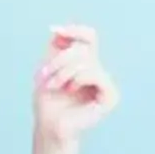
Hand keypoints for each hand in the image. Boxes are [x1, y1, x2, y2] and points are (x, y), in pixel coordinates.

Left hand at [28, 25, 119, 153]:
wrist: (48, 124)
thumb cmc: (48, 99)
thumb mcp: (48, 64)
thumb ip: (56, 45)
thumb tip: (59, 29)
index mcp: (85, 62)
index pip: (89, 36)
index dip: (75, 30)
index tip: (55, 31)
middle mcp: (98, 70)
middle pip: (82, 48)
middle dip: (59, 59)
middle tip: (44, 75)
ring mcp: (105, 83)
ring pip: (86, 60)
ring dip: (63, 71)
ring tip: (53, 85)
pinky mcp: (110, 96)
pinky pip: (95, 74)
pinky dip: (79, 79)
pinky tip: (71, 89)